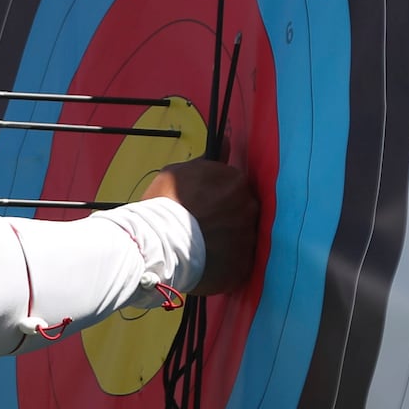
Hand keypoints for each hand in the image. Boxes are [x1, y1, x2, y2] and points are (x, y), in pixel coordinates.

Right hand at [142, 159, 257, 296]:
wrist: (159, 244)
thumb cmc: (165, 204)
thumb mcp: (179, 172)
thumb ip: (208, 160)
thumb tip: (228, 143)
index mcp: (235, 181)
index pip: (233, 185)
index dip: (217, 195)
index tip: (203, 204)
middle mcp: (249, 207)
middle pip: (241, 209)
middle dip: (225, 216)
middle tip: (201, 224)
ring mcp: (248, 237)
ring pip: (241, 235)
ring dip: (226, 238)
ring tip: (201, 245)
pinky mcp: (243, 265)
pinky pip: (237, 262)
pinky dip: (225, 262)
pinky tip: (206, 261)